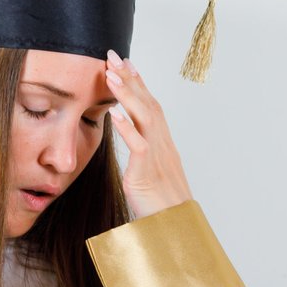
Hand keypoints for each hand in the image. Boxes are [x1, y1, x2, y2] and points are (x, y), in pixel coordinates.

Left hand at [103, 48, 194, 219]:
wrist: (176, 231)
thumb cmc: (161, 207)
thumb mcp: (149, 174)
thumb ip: (142, 155)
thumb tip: (131, 140)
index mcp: (162, 145)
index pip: (150, 106)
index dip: (138, 83)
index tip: (126, 63)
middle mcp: (163, 145)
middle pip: (148, 103)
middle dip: (131, 78)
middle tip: (113, 55)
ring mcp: (157, 157)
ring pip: (145, 118)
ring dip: (128, 94)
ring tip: (111, 74)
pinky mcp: (147, 173)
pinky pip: (139, 146)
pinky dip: (127, 128)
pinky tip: (114, 114)